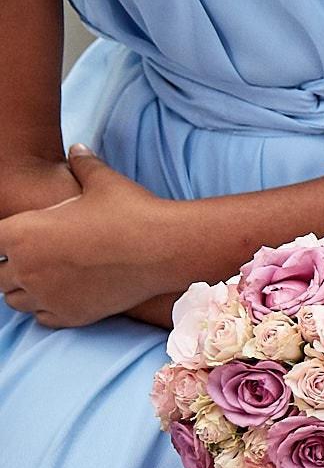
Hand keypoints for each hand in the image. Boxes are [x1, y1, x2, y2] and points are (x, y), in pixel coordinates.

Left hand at [0, 145, 179, 326]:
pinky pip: (41, 318)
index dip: (5, 239)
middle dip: (12, 266)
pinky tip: (62, 295)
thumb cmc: (130, 211)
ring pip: (15, 300)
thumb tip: (77, 148)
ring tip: (45, 277)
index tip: (20, 238)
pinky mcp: (71, 315)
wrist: (164, 248)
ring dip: (25, 289)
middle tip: (36, 257)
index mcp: (22, 232)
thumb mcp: (101, 181)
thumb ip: (82, 164)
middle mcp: (27, 268)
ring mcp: (47, 295)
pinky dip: (45, 308)